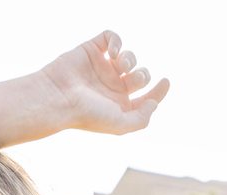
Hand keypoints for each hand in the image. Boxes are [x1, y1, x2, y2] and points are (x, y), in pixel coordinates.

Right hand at [43, 31, 169, 135]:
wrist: (59, 97)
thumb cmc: (88, 114)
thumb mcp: (121, 125)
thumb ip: (142, 118)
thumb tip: (154, 103)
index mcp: (121, 106)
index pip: (146, 97)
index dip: (159, 91)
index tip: (166, 81)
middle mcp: (113, 87)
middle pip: (140, 76)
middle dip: (143, 75)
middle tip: (132, 78)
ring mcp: (103, 68)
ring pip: (129, 57)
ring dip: (131, 58)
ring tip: (121, 65)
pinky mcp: (92, 51)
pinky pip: (111, 38)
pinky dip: (117, 41)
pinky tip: (113, 51)